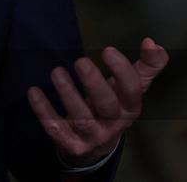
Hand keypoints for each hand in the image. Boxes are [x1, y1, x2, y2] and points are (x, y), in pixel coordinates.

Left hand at [26, 37, 167, 167]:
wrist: (97, 144)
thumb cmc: (115, 105)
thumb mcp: (132, 87)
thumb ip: (147, 65)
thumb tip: (152, 42)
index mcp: (130, 108)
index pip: (132, 91)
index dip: (122, 71)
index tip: (108, 49)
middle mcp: (113, 124)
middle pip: (106, 106)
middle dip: (94, 84)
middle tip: (81, 61)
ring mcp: (92, 136)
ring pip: (81, 119)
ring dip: (68, 95)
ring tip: (57, 72)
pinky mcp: (71, 143)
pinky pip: (56, 128)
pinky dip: (44, 110)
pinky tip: (34, 91)